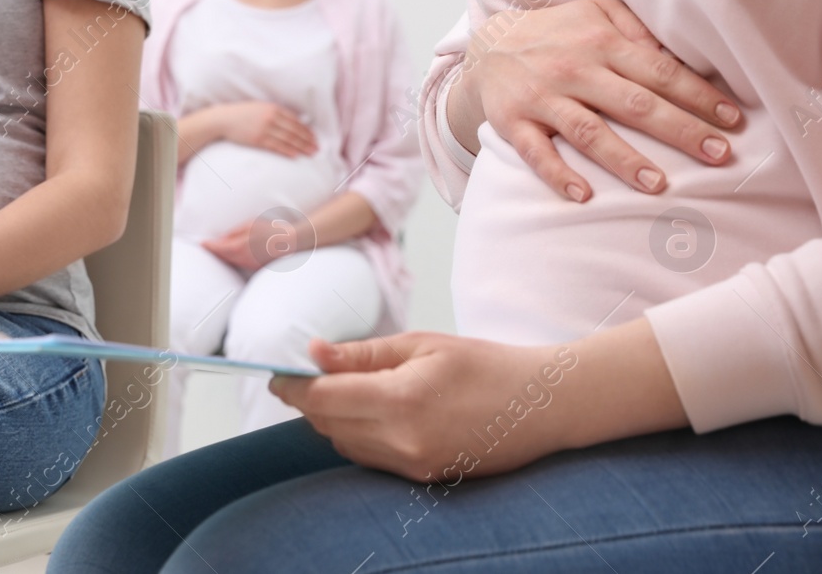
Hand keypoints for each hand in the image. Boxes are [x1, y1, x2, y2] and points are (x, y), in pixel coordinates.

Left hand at [201, 212, 312, 272]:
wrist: (292, 244)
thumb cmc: (271, 231)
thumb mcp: (250, 225)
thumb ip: (234, 232)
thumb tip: (222, 239)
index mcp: (238, 247)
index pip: (217, 248)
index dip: (208, 246)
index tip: (202, 244)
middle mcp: (242, 259)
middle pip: (223, 257)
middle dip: (215, 252)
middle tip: (207, 247)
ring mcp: (249, 266)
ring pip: (231, 262)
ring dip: (225, 256)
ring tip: (219, 250)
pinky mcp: (256, 269)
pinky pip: (241, 264)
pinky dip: (235, 260)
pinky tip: (236, 255)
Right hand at [214, 101, 317, 156]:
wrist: (224, 119)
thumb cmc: (242, 113)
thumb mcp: (260, 107)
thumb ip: (275, 112)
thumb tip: (292, 121)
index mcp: (273, 108)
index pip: (295, 121)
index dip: (306, 130)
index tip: (314, 137)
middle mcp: (271, 118)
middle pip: (294, 131)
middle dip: (307, 140)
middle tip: (317, 148)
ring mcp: (264, 129)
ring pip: (288, 139)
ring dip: (301, 147)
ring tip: (310, 153)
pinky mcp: (258, 139)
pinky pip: (276, 146)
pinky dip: (287, 151)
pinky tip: (295, 155)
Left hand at [270, 333, 578, 483]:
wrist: (542, 405)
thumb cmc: (485, 364)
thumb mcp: (422, 344)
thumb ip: (363, 353)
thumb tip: (314, 352)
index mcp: (402, 401)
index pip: (323, 399)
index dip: (293, 386)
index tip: (278, 374)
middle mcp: (404, 441)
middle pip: (328, 425)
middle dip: (310, 400)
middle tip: (303, 375)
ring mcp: (414, 465)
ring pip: (345, 444)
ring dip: (332, 418)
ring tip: (341, 388)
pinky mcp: (423, 477)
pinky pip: (370, 458)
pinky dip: (357, 435)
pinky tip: (370, 411)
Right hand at [456, 0, 739, 200]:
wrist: (488, 44)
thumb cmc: (555, 32)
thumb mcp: (595, 13)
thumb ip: (635, 28)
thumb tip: (675, 55)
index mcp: (600, 41)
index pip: (659, 71)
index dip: (698, 96)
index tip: (732, 120)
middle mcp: (573, 69)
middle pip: (634, 104)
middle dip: (681, 130)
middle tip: (719, 155)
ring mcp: (541, 97)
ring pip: (588, 131)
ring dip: (625, 159)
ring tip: (659, 184)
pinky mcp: (513, 121)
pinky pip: (536, 152)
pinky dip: (558, 174)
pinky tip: (583, 196)